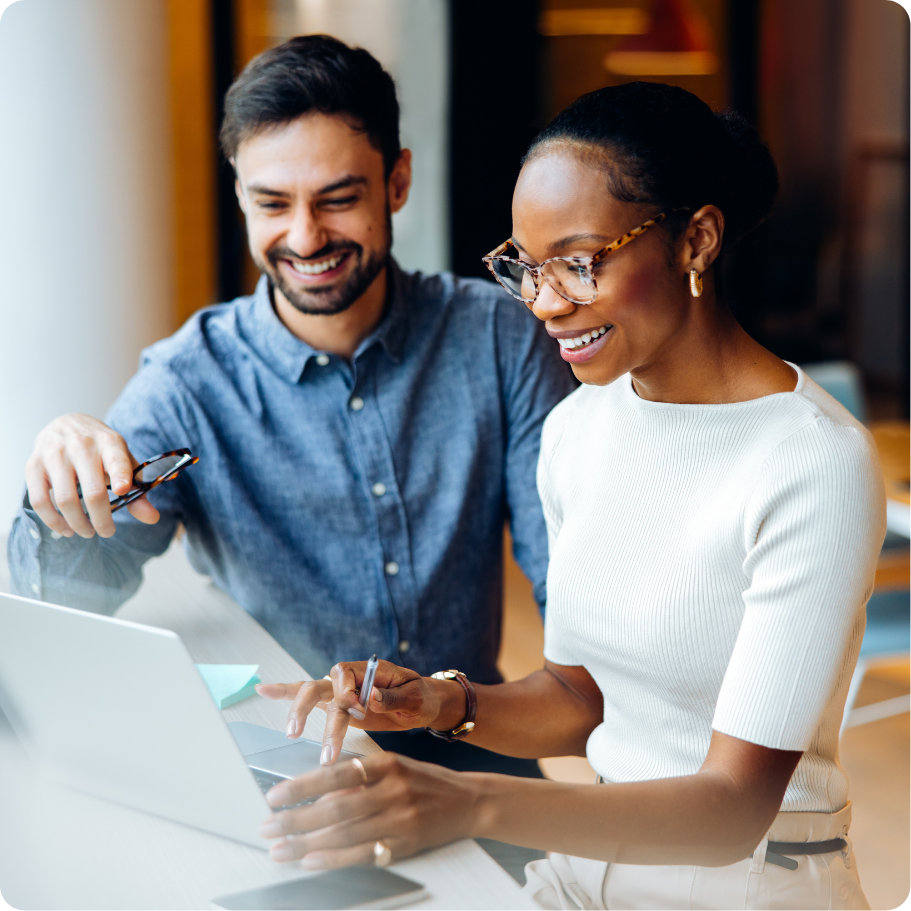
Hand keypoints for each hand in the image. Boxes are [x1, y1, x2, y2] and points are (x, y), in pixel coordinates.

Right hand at [25, 413, 159, 537]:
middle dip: (102, 520)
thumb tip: (153, 518)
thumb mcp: (124, 461)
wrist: (67, 424)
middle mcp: (81, 445)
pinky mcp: (33, 465)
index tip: (123, 491)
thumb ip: (137, 489)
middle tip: (107, 532)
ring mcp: (54, 454)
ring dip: (78, 524)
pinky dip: (53, 521)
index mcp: (109, 442)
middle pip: (93, 491)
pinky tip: (65, 528)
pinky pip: (39, 500)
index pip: (116, 459)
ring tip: (88, 532)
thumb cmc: (101, 450)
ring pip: (65, 500)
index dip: (121, 475)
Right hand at [255, 660, 455, 764]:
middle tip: (300, 734)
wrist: (424, 704)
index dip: (344, 694)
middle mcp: (349, 678)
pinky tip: (262, 689)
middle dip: (307, 709)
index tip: (357, 712)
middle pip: (320, 686)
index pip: (343, 676)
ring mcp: (341, 691)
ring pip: (311, 696)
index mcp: (368, 669)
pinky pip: (309, 698)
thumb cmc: (421, 697)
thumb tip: (372, 697)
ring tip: (292, 736)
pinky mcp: (337, 706)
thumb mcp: (416, 697)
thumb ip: (394, 696)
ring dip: (299, 715)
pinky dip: (284, 692)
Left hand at [259, 752, 482, 869]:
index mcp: (386, 764)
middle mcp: (393, 790)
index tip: (274, 796)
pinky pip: (363, 855)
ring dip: (306, 844)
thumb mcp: (393, 766)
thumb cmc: (423, 781)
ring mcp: (400, 820)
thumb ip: (358, 777)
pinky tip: (312, 862)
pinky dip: (334, 860)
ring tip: (280, 849)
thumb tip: (313, 793)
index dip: (302, 786)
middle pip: (336, 808)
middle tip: (267, 826)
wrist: (468, 802)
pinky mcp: (405, 846)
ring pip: (345, 834)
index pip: (336, 774)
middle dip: (295, 819)